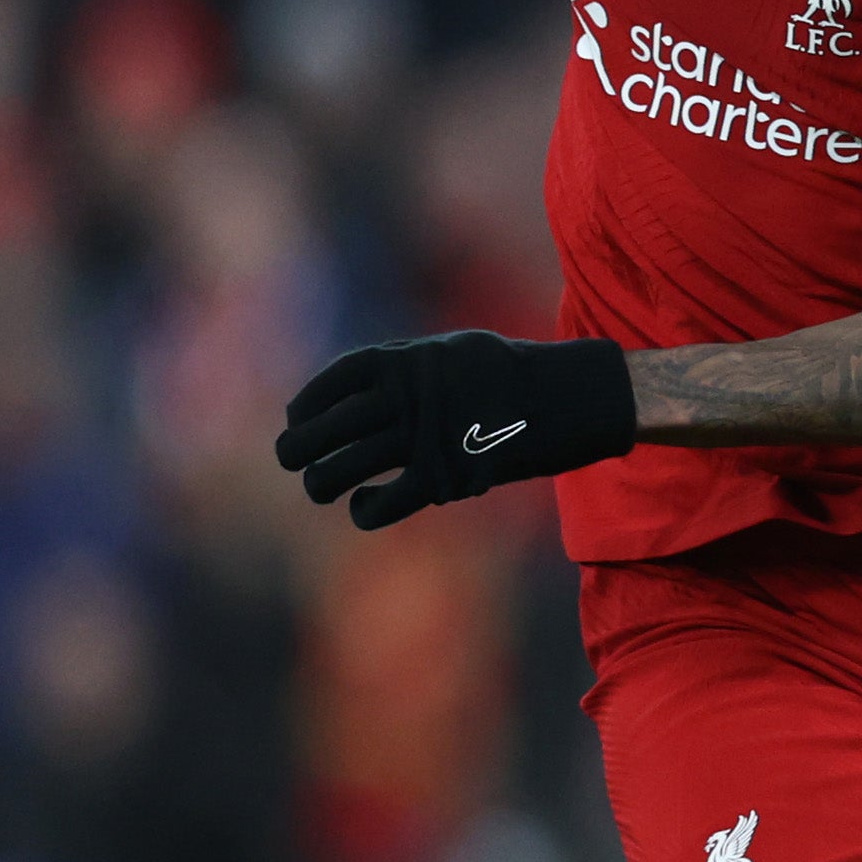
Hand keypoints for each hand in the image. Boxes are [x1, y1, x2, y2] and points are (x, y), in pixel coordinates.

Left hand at [277, 332, 638, 529]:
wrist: (567, 398)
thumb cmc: (509, 373)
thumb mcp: (450, 351)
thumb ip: (403, 366)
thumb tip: (357, 390)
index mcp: (400, 362)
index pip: (328, 386)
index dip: (303, 407)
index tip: (296, 421)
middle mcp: (401, 399)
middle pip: (322, 432)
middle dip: (297, 451)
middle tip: (295, 461)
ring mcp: (421, 440)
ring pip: (340, 471)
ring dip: (321, 484)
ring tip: (322, 488)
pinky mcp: (444, 479)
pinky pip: (382, 504)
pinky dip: (364, 510)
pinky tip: (365, 505)